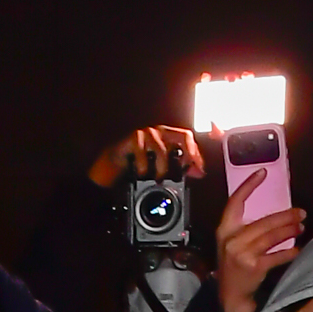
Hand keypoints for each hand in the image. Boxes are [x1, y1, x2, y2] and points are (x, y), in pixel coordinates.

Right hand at [89, 123, 204, 189]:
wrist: (112, 165)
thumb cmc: (136, 165)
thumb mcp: (160, 170)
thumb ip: (179, 170)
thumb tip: (198, 173)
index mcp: (168, 139)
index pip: (188, 139)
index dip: (196, 154)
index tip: (200, 171)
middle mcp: (160, 133)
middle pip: (182, 135)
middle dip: (188, 154)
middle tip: (186, 171)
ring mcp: (147, 134)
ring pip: (162, 147)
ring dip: (162, 166)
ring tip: (159, 178)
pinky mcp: (133, 138)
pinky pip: (142, 150)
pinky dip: (143, 165)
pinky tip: (142, 173)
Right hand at [214, 172, 305, 311]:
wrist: (230, 297)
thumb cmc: (234, 267)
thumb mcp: (232, 244)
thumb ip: (245, 228)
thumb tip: (274, 213)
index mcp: (224, 230)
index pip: (235, 202)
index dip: (249, 186)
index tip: (263, 172)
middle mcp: (231, 240)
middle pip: (264, 222)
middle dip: (285, 216)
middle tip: (301, 213)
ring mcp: (241, 254)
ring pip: (272, 236)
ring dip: (290, 231)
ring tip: (302, 227)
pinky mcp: (253, 267)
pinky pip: (276, 256)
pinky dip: (289, 252)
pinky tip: (297, 249)